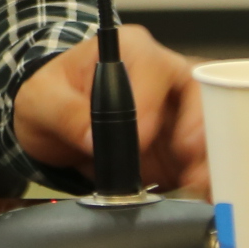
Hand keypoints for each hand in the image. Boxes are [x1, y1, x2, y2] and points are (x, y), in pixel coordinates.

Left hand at [11, 23, 207, 197]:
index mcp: (131, 51)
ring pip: (207, 130)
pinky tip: (198, 195)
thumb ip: (66, 113)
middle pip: (197, 96)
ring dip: (206, 160)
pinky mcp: (174, 144)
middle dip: (199, 132)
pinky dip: (201, 178)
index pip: (156, 70)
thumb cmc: (50, 94)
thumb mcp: (42, 97)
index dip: (152, 105)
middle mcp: (160, 78)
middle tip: (190, 164)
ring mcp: (172, 112)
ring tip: (197, 186)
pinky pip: (197, 160)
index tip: (140, 139)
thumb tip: (93, 139)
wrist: (49, 121)